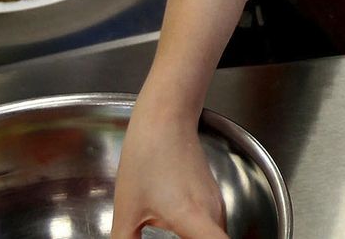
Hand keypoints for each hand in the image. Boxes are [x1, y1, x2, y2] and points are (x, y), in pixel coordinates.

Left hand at [111, 85, 227, 238]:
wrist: (166, 117)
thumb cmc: (147, 156)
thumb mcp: (127, 209)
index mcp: (193, 217)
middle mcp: (212, 213)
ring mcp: (215, 204)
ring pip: (216, 238)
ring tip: (166, 236)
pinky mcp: (212, 197)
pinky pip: (213, 228)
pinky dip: (202, 238)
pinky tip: (178, 235)